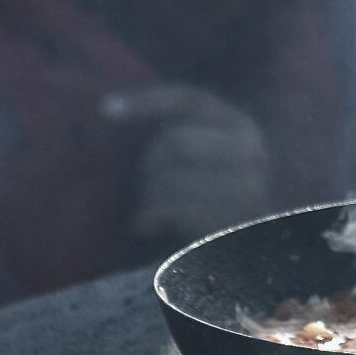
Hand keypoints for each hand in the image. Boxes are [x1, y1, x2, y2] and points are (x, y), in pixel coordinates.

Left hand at [110, 85, 274, 246]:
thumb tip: (116, 109)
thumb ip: (182, 134)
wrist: (249, 255)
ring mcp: (246, 187)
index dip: (145, 101)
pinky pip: (172, 209)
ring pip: (169, 178)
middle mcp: (251, 152)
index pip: (187, 98)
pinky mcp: (230, 221)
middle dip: (148, 165)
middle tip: (144, 186)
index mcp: (241, 126)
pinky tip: (145, 225)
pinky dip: (149, 218)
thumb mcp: (208, 158)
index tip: (105, 109)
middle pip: (172, 141)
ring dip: (147, 198)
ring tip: (145, 210)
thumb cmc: (212, 201)